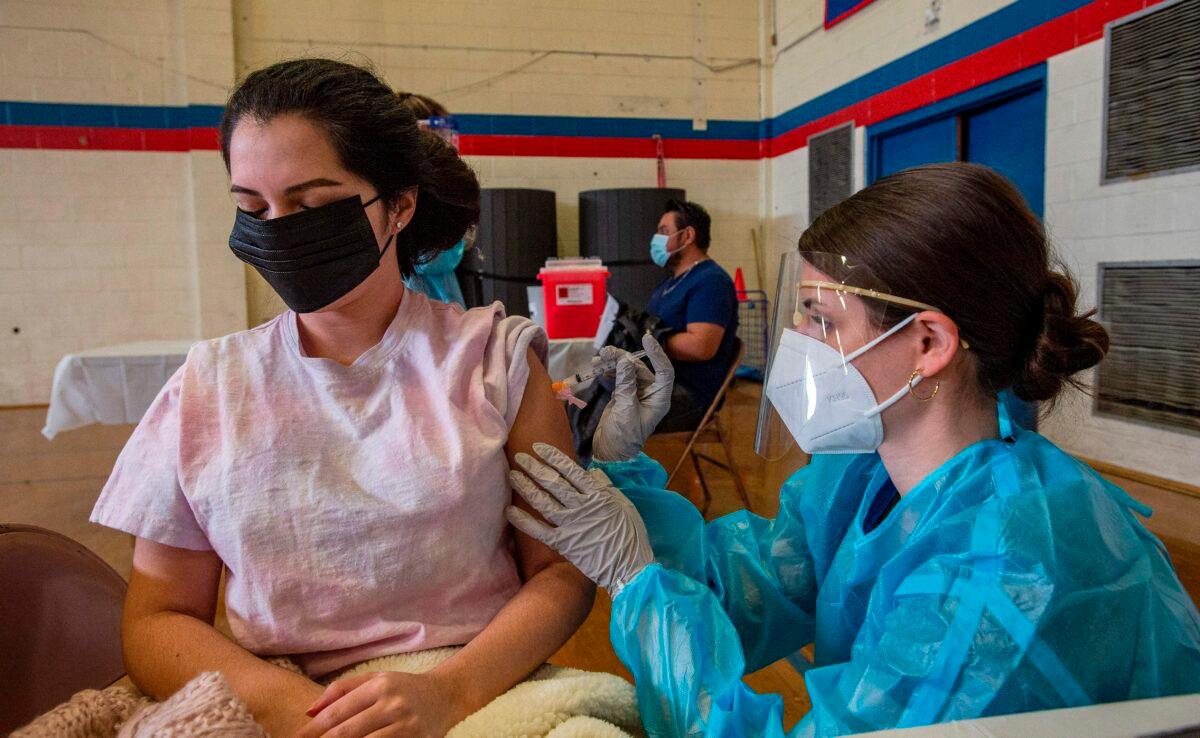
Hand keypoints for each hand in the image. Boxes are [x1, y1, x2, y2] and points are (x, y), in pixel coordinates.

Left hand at [296, 671, 463, 737]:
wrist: (446, 696)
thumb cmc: (404, 688)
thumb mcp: (375, 678)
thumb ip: (341, 690)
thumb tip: (309, 711)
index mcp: (380, 686)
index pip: (337, 712)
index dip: (312, 730)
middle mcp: (393, 705)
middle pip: (346, 733)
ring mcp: (407, 726)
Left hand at [506, 443, 652, 594]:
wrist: (630, 567)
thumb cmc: (631, 535)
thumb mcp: (625, 504)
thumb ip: (607, 487)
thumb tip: (591, 473)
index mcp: (598, 495)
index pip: (571, 471)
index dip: (553, 457)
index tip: (538, 448)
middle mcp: (581, 507)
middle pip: (553, 483)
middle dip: (534, 468)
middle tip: (520, 458)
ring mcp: (570, 525)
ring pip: (543, 502)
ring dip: (526, 488)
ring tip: (513, 476)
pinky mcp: (563, 544)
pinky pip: (539, 531)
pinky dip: (523, 521)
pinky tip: (510, 511)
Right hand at [592, 333, 673, 461]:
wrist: (610, 453)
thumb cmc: (623, 437)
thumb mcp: (625, 410)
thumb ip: (626, 385)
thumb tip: (625, 361)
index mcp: (659, 399)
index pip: (664, 371)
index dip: (657, 354)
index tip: (646, 339)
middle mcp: (650, 394)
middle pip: (640, 367)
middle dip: (623, 358)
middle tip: (605, 352)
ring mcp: (636, 393)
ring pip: (627, 370)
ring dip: (613, 362)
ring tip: (598, 358)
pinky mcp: (623, 394)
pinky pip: (618, 376)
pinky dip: (608, 370)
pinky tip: (598, 367)